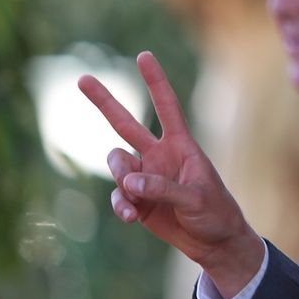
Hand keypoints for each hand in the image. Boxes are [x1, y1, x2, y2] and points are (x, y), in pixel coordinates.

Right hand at [80, 51, 264, 297]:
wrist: (213, 243)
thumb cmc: (215, 213)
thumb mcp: (196, 199)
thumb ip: (164, 189)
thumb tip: (130, 183)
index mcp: (181, 145)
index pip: (167, 107)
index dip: (155, 81)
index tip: (143, 55)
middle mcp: (160, 155)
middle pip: (126, 123)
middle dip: (104, 102)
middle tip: (83, 78)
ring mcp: (146, 177)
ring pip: (117, 164)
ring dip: (121, 179)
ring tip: (133, 203)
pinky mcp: (136, 200)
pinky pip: (118, 195)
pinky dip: (120, 205)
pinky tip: (130, 217)